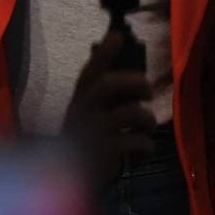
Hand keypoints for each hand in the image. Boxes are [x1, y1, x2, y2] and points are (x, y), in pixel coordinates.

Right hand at [62, 42, 156, 178]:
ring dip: (147, 119)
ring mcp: (93, 131)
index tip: (117, 36)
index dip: (104, 52)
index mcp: (80, 99)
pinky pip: (136, 141)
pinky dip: (145, 146)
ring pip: (130, 112)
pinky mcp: (105, 152)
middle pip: (109, 84)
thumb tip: (126, 79)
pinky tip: (141, 152)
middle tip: (147, 92)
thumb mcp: (87, 115)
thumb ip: (102, 98)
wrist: (67, 179)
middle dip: (135, 83)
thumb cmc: (83, 142)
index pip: (90, 71)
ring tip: (147, 128)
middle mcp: (83, 110)